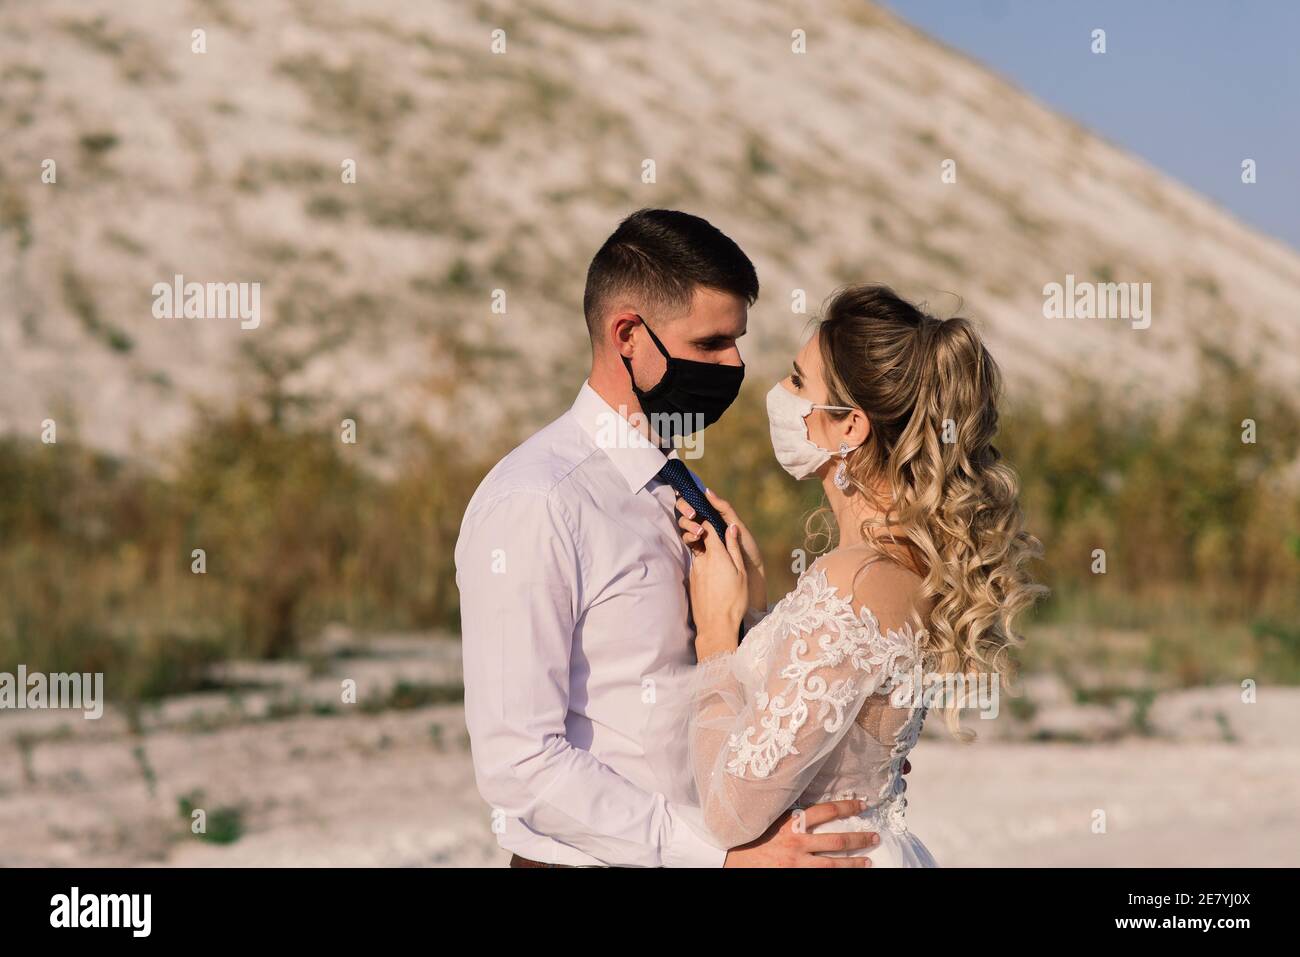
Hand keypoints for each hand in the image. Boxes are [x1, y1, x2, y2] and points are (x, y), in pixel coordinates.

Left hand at [685, 518, 747, 660]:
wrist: (716, 626)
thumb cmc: (734, 600)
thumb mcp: (740, 572)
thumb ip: (734, 548)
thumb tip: (731, 527)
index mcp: (716, 555)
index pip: (708, 527)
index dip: (709, 517)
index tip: (711, 511)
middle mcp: (701, 560)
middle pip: (699, 537)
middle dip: (703, 529)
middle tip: (709, 525)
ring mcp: (694, 571)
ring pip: (697, 552)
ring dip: (703, 546)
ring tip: (714, 549)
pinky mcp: (691, 582)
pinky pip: (696, 565)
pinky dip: (702, 561)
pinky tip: (711, 571)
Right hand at [724, 799, 879, 866]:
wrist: (732, 860)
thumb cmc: (752, 837)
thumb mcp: (771, 819)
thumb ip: (792, 814)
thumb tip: (813, 805)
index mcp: (792, 824)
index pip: (827, 811)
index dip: (847, 806)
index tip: (862, 804)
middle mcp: (797, 844)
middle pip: (837, 841)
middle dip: (859, 838)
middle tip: (875, 836)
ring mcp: (798, 864)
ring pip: (834, 865)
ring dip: (854, 863)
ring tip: (868, 861)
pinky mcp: (796, 877)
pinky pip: (822, 876)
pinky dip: (836, 875)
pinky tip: (846, 875)